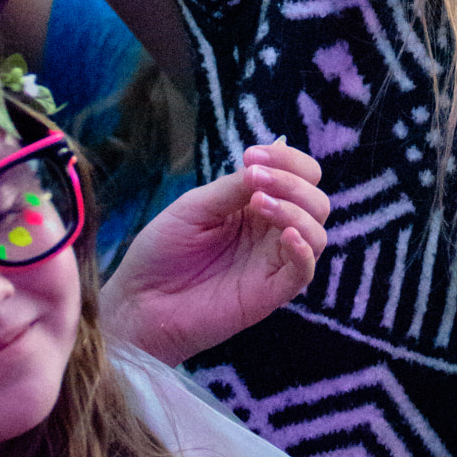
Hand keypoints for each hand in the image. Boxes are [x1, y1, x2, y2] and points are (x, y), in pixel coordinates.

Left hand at [101, 143, 329, 365]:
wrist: (138, 300)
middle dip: (293, 181)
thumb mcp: (196, 206)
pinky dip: (304, 249)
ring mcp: (273, 262)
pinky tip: (286, 235)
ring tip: (260, 203)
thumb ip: (235, 187)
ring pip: (317, 231)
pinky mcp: (270, 293)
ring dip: (296, 209)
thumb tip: (273, 156)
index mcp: (257, 204)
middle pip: (316, 200)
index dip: (287, 159)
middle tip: (256, 179)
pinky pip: (304, 271)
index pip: (299, 175)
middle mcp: (272, 231)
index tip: (252, 155)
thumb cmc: (163, 250)